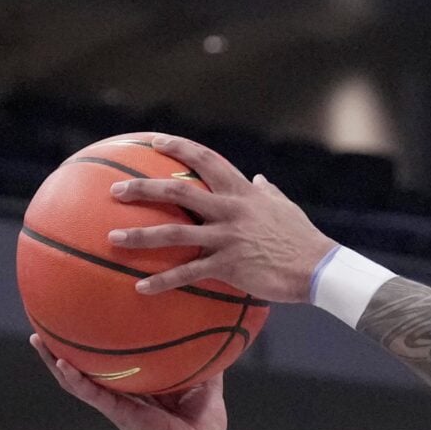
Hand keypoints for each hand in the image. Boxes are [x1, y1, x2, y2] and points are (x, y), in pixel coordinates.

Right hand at [30, 337, 229, 429]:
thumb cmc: (203, 427)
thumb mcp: (208, 386)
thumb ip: (209, 362)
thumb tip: (220, 332)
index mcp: (138, 385)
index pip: (112, 361)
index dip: (98, 343)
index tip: (86, 317)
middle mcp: (122, 393)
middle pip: (85, 367)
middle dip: (63, 348)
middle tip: (45, 324)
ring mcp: (116, 404)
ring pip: (77, 380)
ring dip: (55, 361)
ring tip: (37, 339)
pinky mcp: (118, 414)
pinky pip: (91, 395)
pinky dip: (74, 379)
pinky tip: (61, 363)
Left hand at [102, 136, 335, 301]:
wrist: (318, 267)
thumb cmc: (303, 239)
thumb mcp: (285, 208)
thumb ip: (267, 192)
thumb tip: (258, 178)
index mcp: (242, 192)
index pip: (205, 159)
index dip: (178, 147)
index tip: (154, 141)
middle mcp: (229, 209)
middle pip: (177, 191)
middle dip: (142, 189)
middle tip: (115, 191)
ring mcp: (227, 237)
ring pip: (174, 232)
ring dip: (140, 236)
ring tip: (112, 240)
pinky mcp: (228, 266)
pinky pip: (188, 273)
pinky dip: (162, 281)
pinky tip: (141, 288)